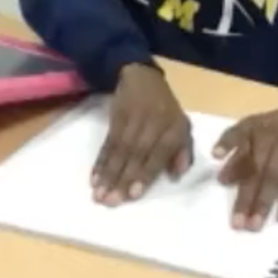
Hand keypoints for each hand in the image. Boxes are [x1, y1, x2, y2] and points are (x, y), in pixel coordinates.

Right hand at [92, 63, 192, 205]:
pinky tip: (94, 178)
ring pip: (119, 150)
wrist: (142, 77)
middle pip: (136, 153)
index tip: (133, 195)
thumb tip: (177, 175)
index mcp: (174, 126)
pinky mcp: (115, 118)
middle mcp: (153, 122)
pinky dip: (100, 161)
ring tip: (99, 194)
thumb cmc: (166, 109)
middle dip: (122, 178)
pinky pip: (107, 143)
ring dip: (108, 173)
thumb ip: (183, 151)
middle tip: (111, 201)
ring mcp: (132, 119)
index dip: (145, 173)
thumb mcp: (183, 125)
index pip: (159, 152)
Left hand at [214, 92, 277, 230]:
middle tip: (236, 223)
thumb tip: (225, 179)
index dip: (227, 153)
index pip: (236, 136)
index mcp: (255, 125)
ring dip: (263, 202)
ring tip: (254, 225)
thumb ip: (247, 150)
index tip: (219, 177)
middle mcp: (267, 133)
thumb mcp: (267, 129)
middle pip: (253, 167)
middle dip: (244, 197)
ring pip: (272, 176)